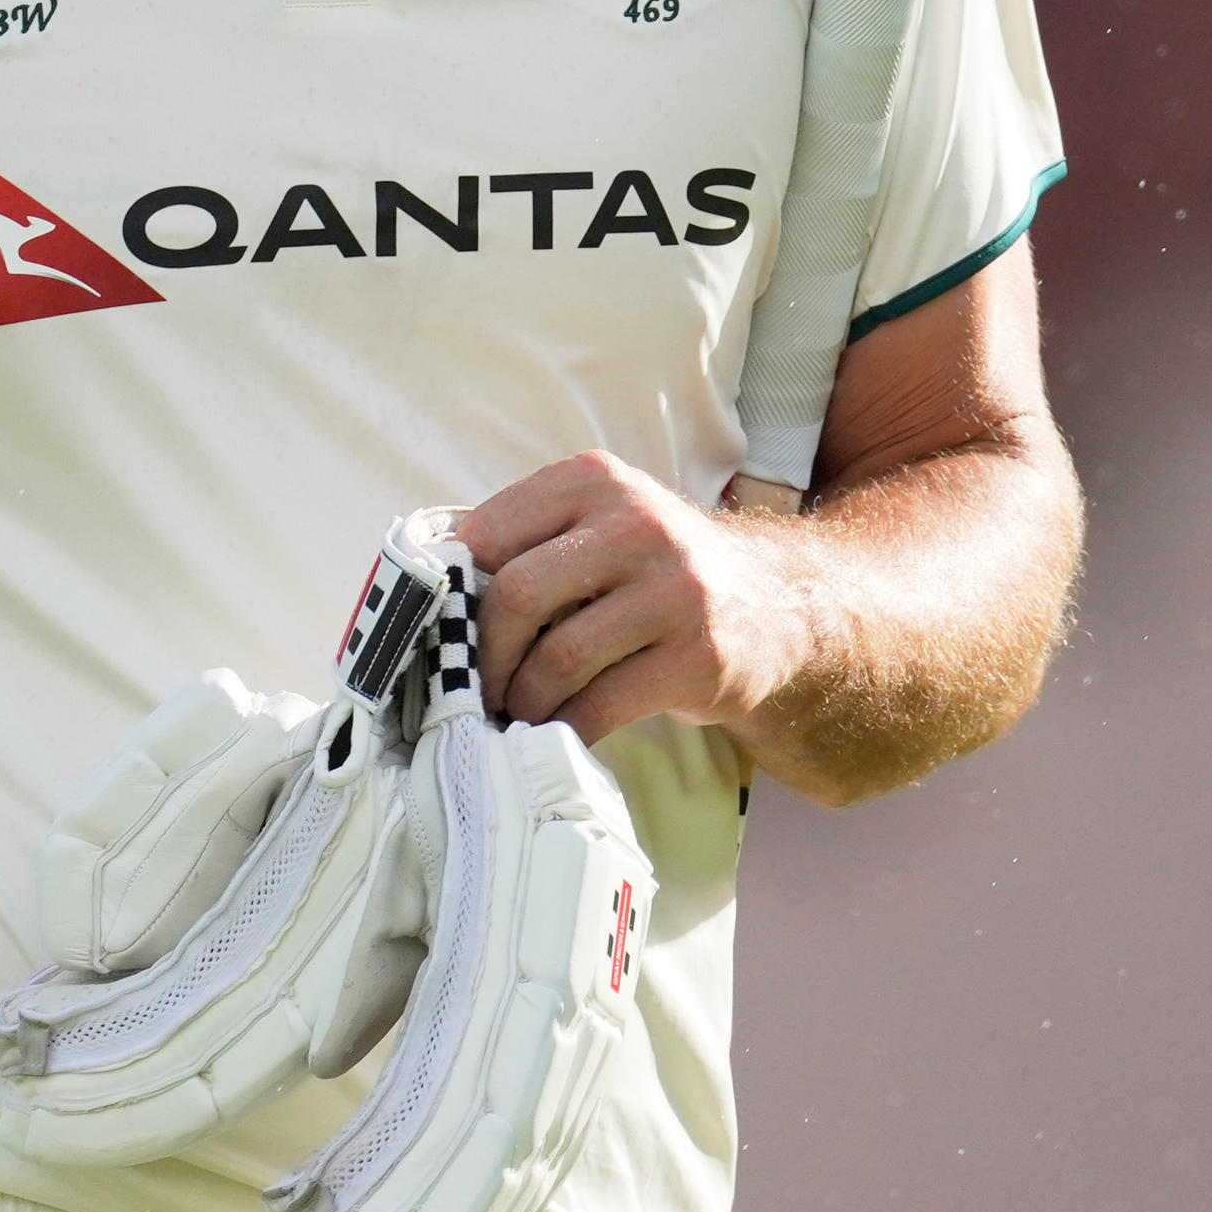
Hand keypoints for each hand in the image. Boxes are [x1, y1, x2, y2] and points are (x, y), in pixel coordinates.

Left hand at [459, 451, 821, 745]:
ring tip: (520, 711)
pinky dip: (565, 728)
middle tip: (480, 686)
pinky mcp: (698, 656)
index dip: (455, 594)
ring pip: (557, 658)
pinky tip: (560, 731)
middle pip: (516, 594)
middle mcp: (637, 524)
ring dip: (523, 699)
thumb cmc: (657, 575)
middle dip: (484, 655)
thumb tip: (434, 596)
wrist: (776, 608)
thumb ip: (530, 542)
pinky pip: (601, 705)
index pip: (488, 534)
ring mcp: (674, 591)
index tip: (448, 631)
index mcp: (595, 480)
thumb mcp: (602, 525)